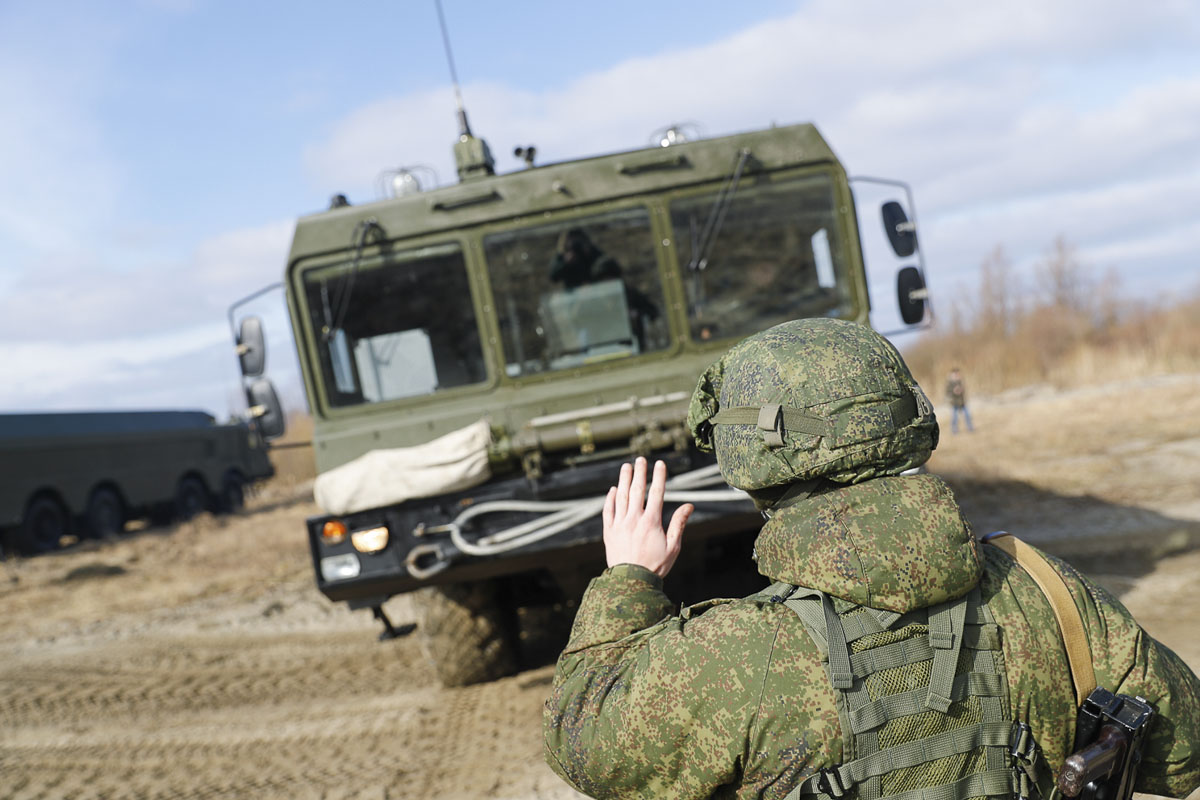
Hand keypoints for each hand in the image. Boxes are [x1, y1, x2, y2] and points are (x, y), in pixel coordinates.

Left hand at [602, 457, 692, 577]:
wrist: (631, 583)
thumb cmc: (655, 566)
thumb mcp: (673, 547)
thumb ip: (679, 524)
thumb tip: (689, 505)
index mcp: (651, 522)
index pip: (656, 493)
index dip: (659, 476)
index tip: (660, 463)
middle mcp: (633, 520)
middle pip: (637, 490)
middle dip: (640, 473)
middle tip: (641, 459)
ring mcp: (619, 525)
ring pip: (621, 497)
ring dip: (624, 480)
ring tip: (626, 467)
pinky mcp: (608, 532)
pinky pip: (608, 511)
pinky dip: (610, 499)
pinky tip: (613, 490)